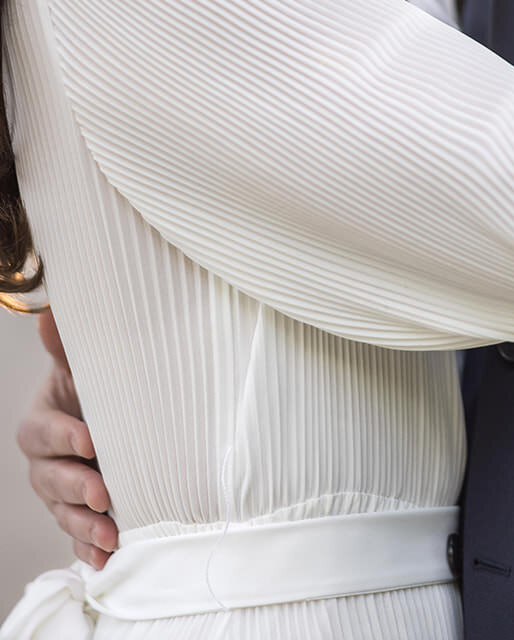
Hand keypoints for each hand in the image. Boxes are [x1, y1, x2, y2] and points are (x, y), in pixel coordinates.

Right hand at [17, 308, 116, 568]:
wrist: (113, 418)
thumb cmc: (98, 389)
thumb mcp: (84, 368)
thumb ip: (67, 347)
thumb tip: (49, 312)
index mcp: (42, 422)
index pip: (42, 433)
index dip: (62, 438)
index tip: (90, 441)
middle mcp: (46, 462)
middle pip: (49, 480)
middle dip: (74, 487)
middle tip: (103, 492)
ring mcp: (59, 493)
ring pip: (62, 513)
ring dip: (84, 526)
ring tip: (110, 535)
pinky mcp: (78, 516)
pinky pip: (78, 538)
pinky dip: (90, 551)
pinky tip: (107, 560)